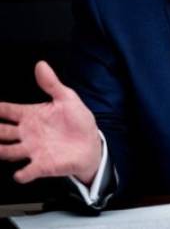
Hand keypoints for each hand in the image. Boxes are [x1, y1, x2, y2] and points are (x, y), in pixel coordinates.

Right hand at [0, 61, 101, 184]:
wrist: (92, 144)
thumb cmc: (78, 121)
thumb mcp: (67, 99)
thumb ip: (52, 84)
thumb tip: (41, 64)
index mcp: (31, 116)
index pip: (7, 111)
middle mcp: (27, 133)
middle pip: (1, 132)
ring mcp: (33, 150)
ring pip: (7, 152)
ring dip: (0, 151)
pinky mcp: (42, 165)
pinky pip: (28, 171)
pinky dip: (23, 174)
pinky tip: (20, 173)